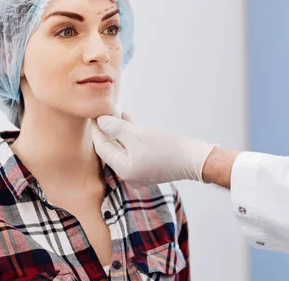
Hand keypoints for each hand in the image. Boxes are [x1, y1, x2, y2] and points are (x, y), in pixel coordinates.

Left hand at [91, 115, 215, 187]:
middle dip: (109, 130)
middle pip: (112, 150)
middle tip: (105, 112)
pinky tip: (130, 121)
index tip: (95, 115)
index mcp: (123, 170)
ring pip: (123, 149)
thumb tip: (100, 121)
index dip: (98, 130)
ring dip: (120, 132)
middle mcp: (128, 176)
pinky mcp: (148, 168)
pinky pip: (133, 152)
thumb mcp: (137, 134)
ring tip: (118, 113)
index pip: (102, 149)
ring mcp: (139, 173)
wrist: (194, 158)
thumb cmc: (166, 147)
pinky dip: (130, 138)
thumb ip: (116, 128)